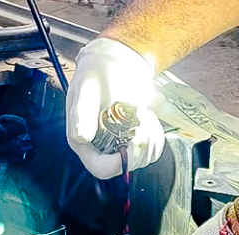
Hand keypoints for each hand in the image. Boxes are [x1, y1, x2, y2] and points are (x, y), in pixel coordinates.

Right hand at [66, 38, 164, 179]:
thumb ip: (81, 113)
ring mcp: (119, 145)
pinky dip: (157, 136)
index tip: (134, 142)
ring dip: (151, 139)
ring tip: (145, 114)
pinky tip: (150, 118)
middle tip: (144, 122)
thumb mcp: (86, 89)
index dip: (120, 162)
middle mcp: (100, 147)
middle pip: (124, 167)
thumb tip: (81, 138)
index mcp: (83, 140)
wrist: (116, 61)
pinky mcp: (135, 139)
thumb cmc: (97, 72)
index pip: (101, 168)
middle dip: (140, 149)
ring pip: (142, 160)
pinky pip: (151, 150)